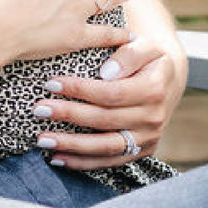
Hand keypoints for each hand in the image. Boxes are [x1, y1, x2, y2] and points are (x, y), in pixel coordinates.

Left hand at [32, 31, 186, 168]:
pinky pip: (110, 160)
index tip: (50, 83)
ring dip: (72, 145)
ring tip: (43, 139)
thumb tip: (106, 73)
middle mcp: (153, 118)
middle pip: (104, 120)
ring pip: (106, 146)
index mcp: (154, 90)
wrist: (168, 78)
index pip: (110, 93)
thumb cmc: (148, 56)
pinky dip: (83, 162)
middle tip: (39, 110)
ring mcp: (148, 138)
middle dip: (69, 115)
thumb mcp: (144, 45)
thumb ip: (127, 54)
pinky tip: (59, 159)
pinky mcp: (141, 151)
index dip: (80, 90)